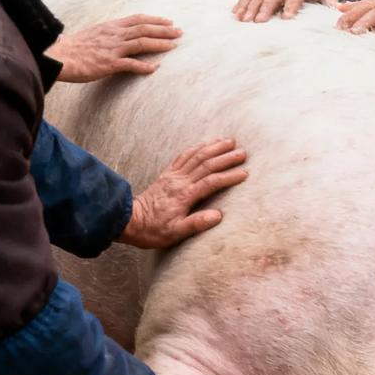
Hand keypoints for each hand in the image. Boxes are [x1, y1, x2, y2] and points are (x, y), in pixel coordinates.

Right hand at [48, 15, 180, 81]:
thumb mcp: (91, 34)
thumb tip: (112, 34)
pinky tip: (155, 68)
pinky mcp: (109, 64)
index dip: (154, 19)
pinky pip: (131, 64)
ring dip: (160, 44)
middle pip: (144, 29)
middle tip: (179, 31)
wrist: (59, 56)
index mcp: (110, 26)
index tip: (168, 21)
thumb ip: (104, 33)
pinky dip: (144, 66)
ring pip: (142, 43)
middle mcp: (114, 35)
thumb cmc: (71, 48)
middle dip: (164, 29)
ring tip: (174, 46)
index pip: (137, 19)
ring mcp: (112, 49)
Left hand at [120, 138, 248, 247]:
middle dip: (226, 157)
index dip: (229, 177)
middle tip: (244, 152)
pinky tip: (205, 144)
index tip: (244, 173)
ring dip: (214, 147)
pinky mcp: (167, 174)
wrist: (130, 220)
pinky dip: (196, 148)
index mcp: (184, 195)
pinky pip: (183, 156)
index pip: (211, 182)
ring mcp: (173, 175)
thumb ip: (196, 224)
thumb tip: (218, 216)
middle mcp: (180, 181)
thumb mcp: (175, 233)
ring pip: (196, 156)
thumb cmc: (153, 230)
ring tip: (230, 141)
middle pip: (207, 164)